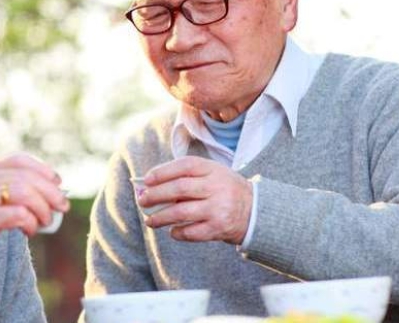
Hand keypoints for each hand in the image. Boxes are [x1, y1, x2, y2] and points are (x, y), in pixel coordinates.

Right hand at [0, 153, 68, 265]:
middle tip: (62, 206)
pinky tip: (29, 230)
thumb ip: (5, 186)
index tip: (57, 183)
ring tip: (45, 221)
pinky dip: (31, 222)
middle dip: (51, 192)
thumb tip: (49, 189)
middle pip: (27, 177)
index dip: (43, 170)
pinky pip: (18, 215)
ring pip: (26, 193)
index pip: (19, 160)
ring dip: (42, 209)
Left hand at [138, 156, 252, 244]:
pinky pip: (191, 232)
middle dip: (156, 195)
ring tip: (150, 220)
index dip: (162, 172)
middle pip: (179, 189)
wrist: (256, 211)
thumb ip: (186, 177)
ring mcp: (218, 208)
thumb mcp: (212, 175)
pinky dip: (177, 232)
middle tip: (142, 200)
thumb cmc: (224, 190)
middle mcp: (217, 187)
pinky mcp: (219, 228)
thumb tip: (150, 186)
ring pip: (181, 212)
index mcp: (214, 170)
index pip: (184, 166)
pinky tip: (172, 231)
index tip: (146, 180)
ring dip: (160, 217)